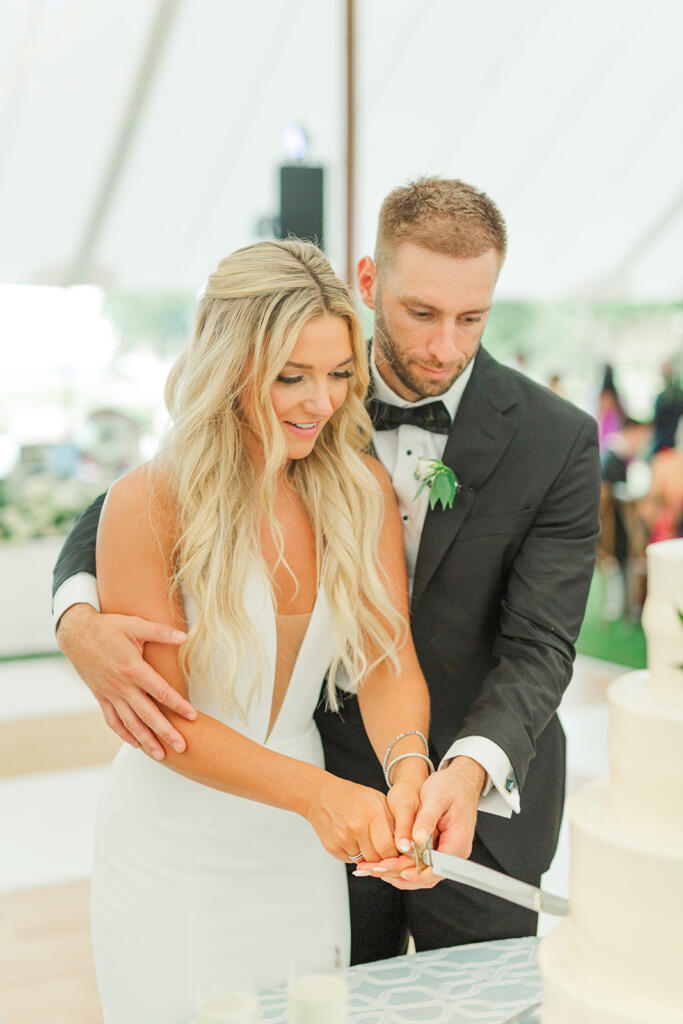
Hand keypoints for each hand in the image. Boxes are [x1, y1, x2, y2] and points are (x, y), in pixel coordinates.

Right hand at [56, 603, 194, 758]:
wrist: (76, 634)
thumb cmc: (108, 627)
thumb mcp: (135, 624)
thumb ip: (161, 632)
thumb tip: (185, 636)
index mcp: (133, 669)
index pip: (161, 692)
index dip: (178, 705)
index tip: (193, 717)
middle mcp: (121, 686)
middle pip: (148, 714)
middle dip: (166, 732)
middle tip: (182, 747)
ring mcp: (110, 694)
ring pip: (130, 723)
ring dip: (146, 740)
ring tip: (161, 754)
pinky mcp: (100, 697)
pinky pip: (113, 720)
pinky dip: (124, 734)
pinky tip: (136, 743)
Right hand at [302, 772, 397, 863]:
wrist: (321, 794)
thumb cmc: (353, 796)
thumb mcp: (378, 800)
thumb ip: (393, 822)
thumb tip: (405, 845)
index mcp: (372, 813)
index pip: (389, 848)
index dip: (395, 853)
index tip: (396, 852)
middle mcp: (357, 826)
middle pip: (377, 858)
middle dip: (383, 857)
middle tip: (383, 849)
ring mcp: (343, 838)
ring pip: (364, 861)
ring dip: (368, 856)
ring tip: (366, 840)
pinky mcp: (332, 847)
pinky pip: (350, 860)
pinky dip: (354, 854)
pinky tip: (353, 840)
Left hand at [360, 756, 485, 889]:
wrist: (460, 780)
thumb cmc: (451, 786)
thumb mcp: (436, 798)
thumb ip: (426, 819)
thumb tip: (417, 839)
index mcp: (457, 841)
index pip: (437, 868)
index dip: (415, 873)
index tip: (394, 870)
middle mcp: (454, 851)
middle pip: (427, 876)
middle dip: (400, 875)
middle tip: (375, 869)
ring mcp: (447, 852)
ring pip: (423, 874)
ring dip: (399, 873)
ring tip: (376, 869)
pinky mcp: (439, 849)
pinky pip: (422, 865)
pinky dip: (405, 866)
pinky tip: (388, 863)